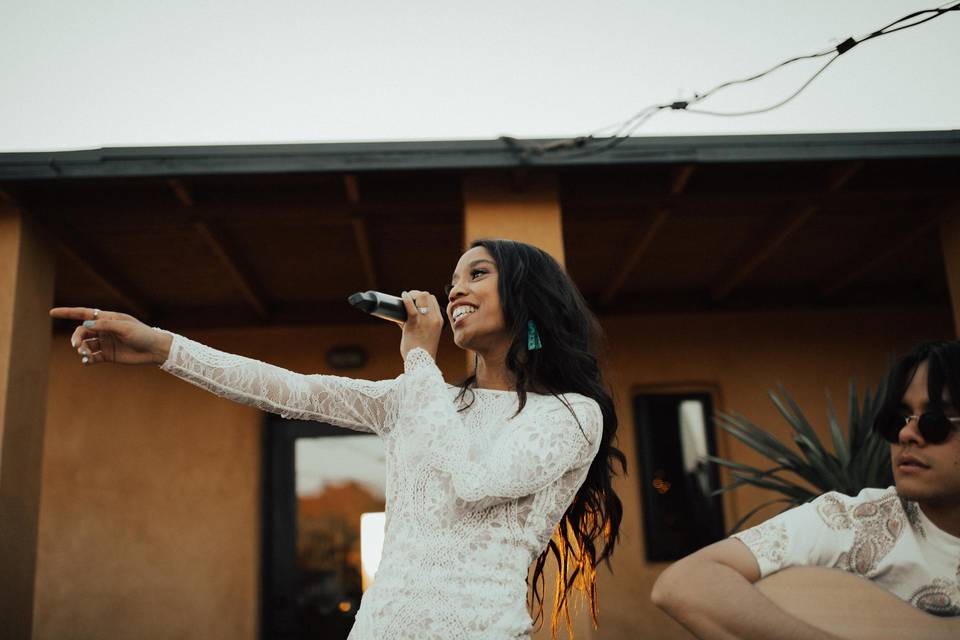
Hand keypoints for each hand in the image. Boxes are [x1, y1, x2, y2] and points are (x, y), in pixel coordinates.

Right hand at [49, 307, 172, 365]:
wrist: (154, 350)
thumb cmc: (142, 334)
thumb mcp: (125, 327)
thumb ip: (105, 325)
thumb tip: (85, 324)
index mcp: (107, 319)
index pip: (83, 314)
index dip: (67, 313)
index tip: (51, 312)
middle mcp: (104, 330)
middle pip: (82, 332)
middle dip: (76, 338)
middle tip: (77, 346)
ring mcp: (105, 343)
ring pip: (85, 345)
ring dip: (81, 349)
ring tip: (84, 354)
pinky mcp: (107, 355)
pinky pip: (92, 357)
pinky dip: (87, 359)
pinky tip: (87, 361)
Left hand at [398, 290, 441, 361]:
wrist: (421, 362)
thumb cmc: (421, 350)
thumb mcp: (426, 335)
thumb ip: (416, 325)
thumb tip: (399, 318)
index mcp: (439, 320)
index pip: (433, 300)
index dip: (423, 297)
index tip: (415, 300)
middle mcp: (434, 318)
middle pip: (427, 295)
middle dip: (417, 294)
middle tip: (409, 298)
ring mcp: (425, 320)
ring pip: (421, 296)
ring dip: (412, 294)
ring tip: (405, 297)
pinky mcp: (414, 323)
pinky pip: (410, 306)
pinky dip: (406, 299)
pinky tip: (403, 296)